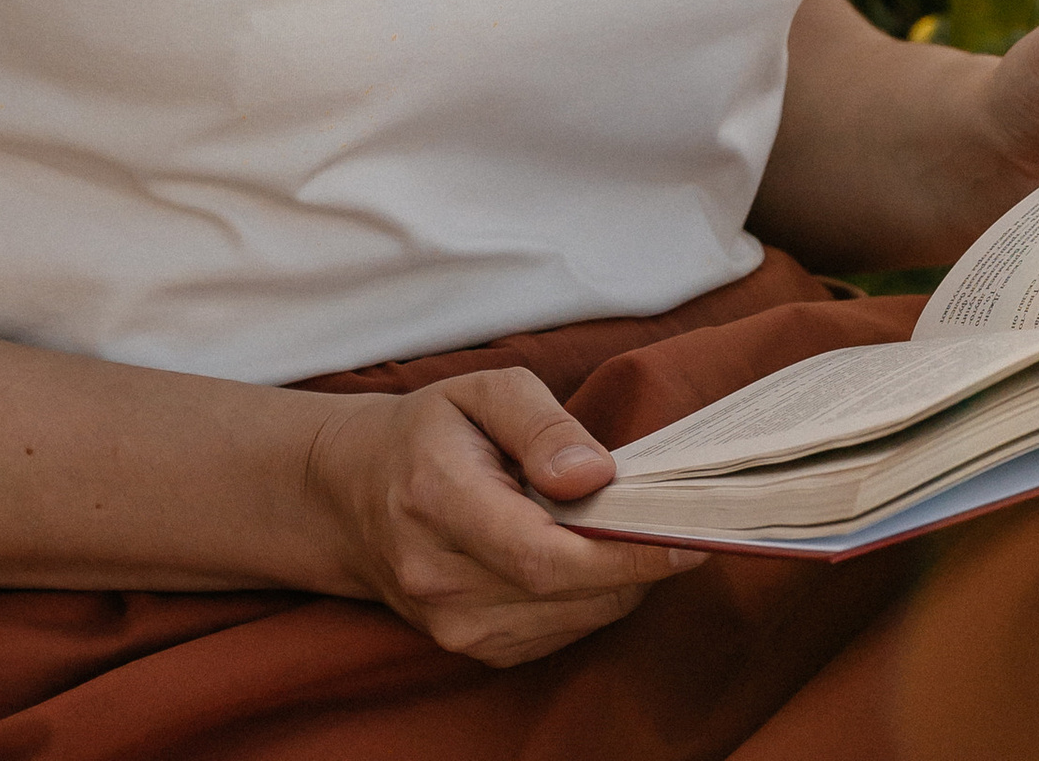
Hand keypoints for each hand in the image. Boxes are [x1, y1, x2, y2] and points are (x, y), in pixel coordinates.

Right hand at [300, 370, 702, 667]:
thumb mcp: (481, 389)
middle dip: (636, 563)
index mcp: (438, 499)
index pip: (545, 554)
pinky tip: (583, 554)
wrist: (349, 495)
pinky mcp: (472, 649)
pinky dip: (588, 597)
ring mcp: (453, 625)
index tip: (689, 538)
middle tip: (676, 518)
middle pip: (568, 594)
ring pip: (573, 620)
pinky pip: (559, 633)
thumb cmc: (426, 432)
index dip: (625, 556)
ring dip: (616, 581)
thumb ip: (542, 422)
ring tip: (621, 527)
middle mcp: (441, 578)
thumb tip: (596, 476)